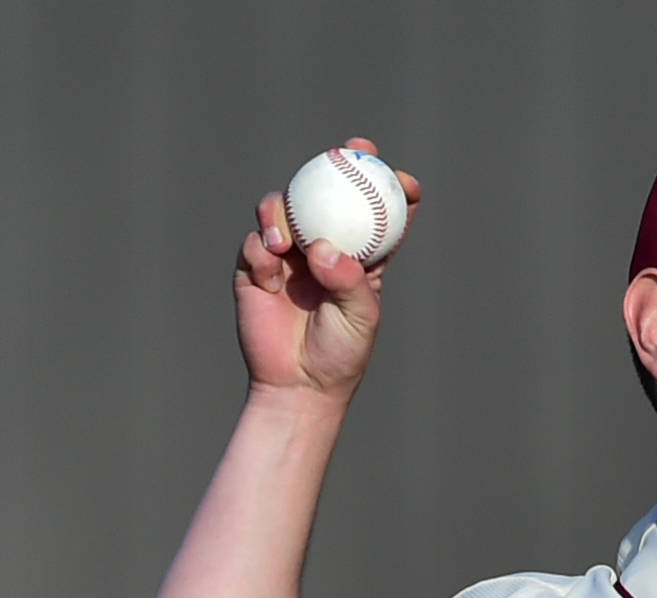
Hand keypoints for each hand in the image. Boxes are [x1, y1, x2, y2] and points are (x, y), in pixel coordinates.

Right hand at [234, 139, 417, 404]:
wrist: (296, 385)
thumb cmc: (339, 353)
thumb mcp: (360, 317)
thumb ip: (348, 280)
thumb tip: (321, 248)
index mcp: (360, 256)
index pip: (377, 212)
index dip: (390, 186)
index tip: (401, 177)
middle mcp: (322, 245)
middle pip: (326, 192)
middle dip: (338, 163)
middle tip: (347, 152)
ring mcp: (287, 253)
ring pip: (282, 207)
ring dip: (281, 211)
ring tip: (284, 241)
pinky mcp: (256, 267)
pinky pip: (254, 242)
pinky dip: (261, 253)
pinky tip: (270, 277)